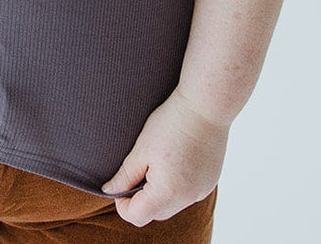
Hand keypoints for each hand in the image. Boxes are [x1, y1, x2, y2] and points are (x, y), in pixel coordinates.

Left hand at [101, 88, 229, 225]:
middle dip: (141, 197)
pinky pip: (187, 193)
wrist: (205, 105)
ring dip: (160, 192)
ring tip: (157, 161)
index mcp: (167, 193)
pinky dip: (177, 184)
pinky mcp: (210, 181)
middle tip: (137, 169)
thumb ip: (125, 175)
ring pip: (173, 203)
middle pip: (156, 212)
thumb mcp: (141, 148)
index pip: (137, 216)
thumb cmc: (171, 123)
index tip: (120, 183)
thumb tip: (110, 191)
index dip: (122, 204)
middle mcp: (187, 198)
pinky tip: (175, 160)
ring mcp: (201, 191)